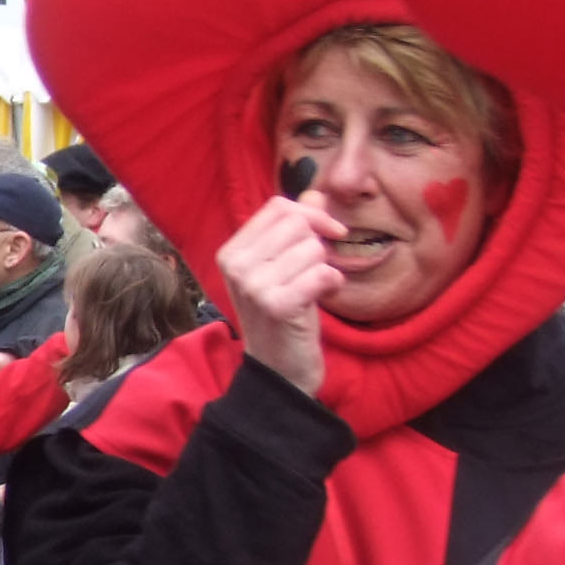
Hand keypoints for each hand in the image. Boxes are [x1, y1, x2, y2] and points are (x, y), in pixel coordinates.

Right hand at [217, 195, 345, 396]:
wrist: (279, 372)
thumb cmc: (283, 317)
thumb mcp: (284, 268)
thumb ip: (297, 228)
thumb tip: (316, 192)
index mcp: (232, 251)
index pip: (278, 207)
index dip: (311, 213)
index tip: (329, 232)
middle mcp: (237, 266)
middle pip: (298, 223)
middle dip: (319, 244)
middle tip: (315, 271)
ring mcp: (254, 286)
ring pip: (313, 248)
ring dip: (325, 268)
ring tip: (314, 290)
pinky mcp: (277, 306)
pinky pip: (322, 273)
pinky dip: (332, 284)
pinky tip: (323, 300)